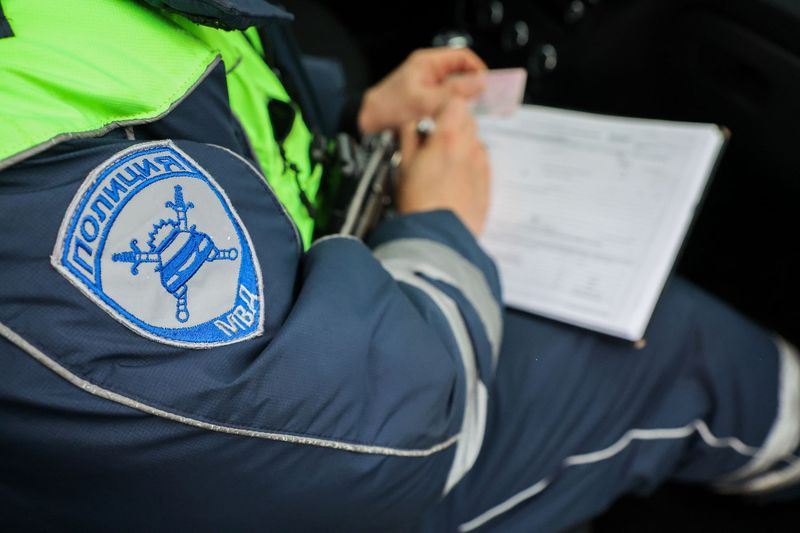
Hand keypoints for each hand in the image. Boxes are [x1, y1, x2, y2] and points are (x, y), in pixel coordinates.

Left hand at [358, 48, 486, 133]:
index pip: (462, 56)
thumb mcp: (425, 100)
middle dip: (473, 85)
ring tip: (470, 109)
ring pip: (455, 86)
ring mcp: (428, 83)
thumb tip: (479, 84)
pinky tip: (455, 114)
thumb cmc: (389, 107)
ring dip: (463, 97)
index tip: (487, 84)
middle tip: (483, 99)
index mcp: (428, 62)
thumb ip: (454, 92)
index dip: (478, 69)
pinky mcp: (426, 96)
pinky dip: (454, 105)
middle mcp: (429, 70)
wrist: (369, 120)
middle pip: (461, 71)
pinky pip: (446, 97)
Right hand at [396, 98, 490, 235]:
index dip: (443, 108)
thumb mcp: (404, 166)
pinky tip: (455, 182)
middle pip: (469, 120)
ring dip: (463, 146)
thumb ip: (409, 138)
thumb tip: (411, 124)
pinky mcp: (488, 185)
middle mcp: (470, 147)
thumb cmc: (418, 204)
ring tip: (444, 165)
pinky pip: (481, 165)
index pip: (455, 103)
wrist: (439, 238)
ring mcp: (482, 166)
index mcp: (448, 137)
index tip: (434, 118)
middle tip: (436, 140)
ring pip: (476, 142)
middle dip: (454, 125)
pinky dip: (470, 166)